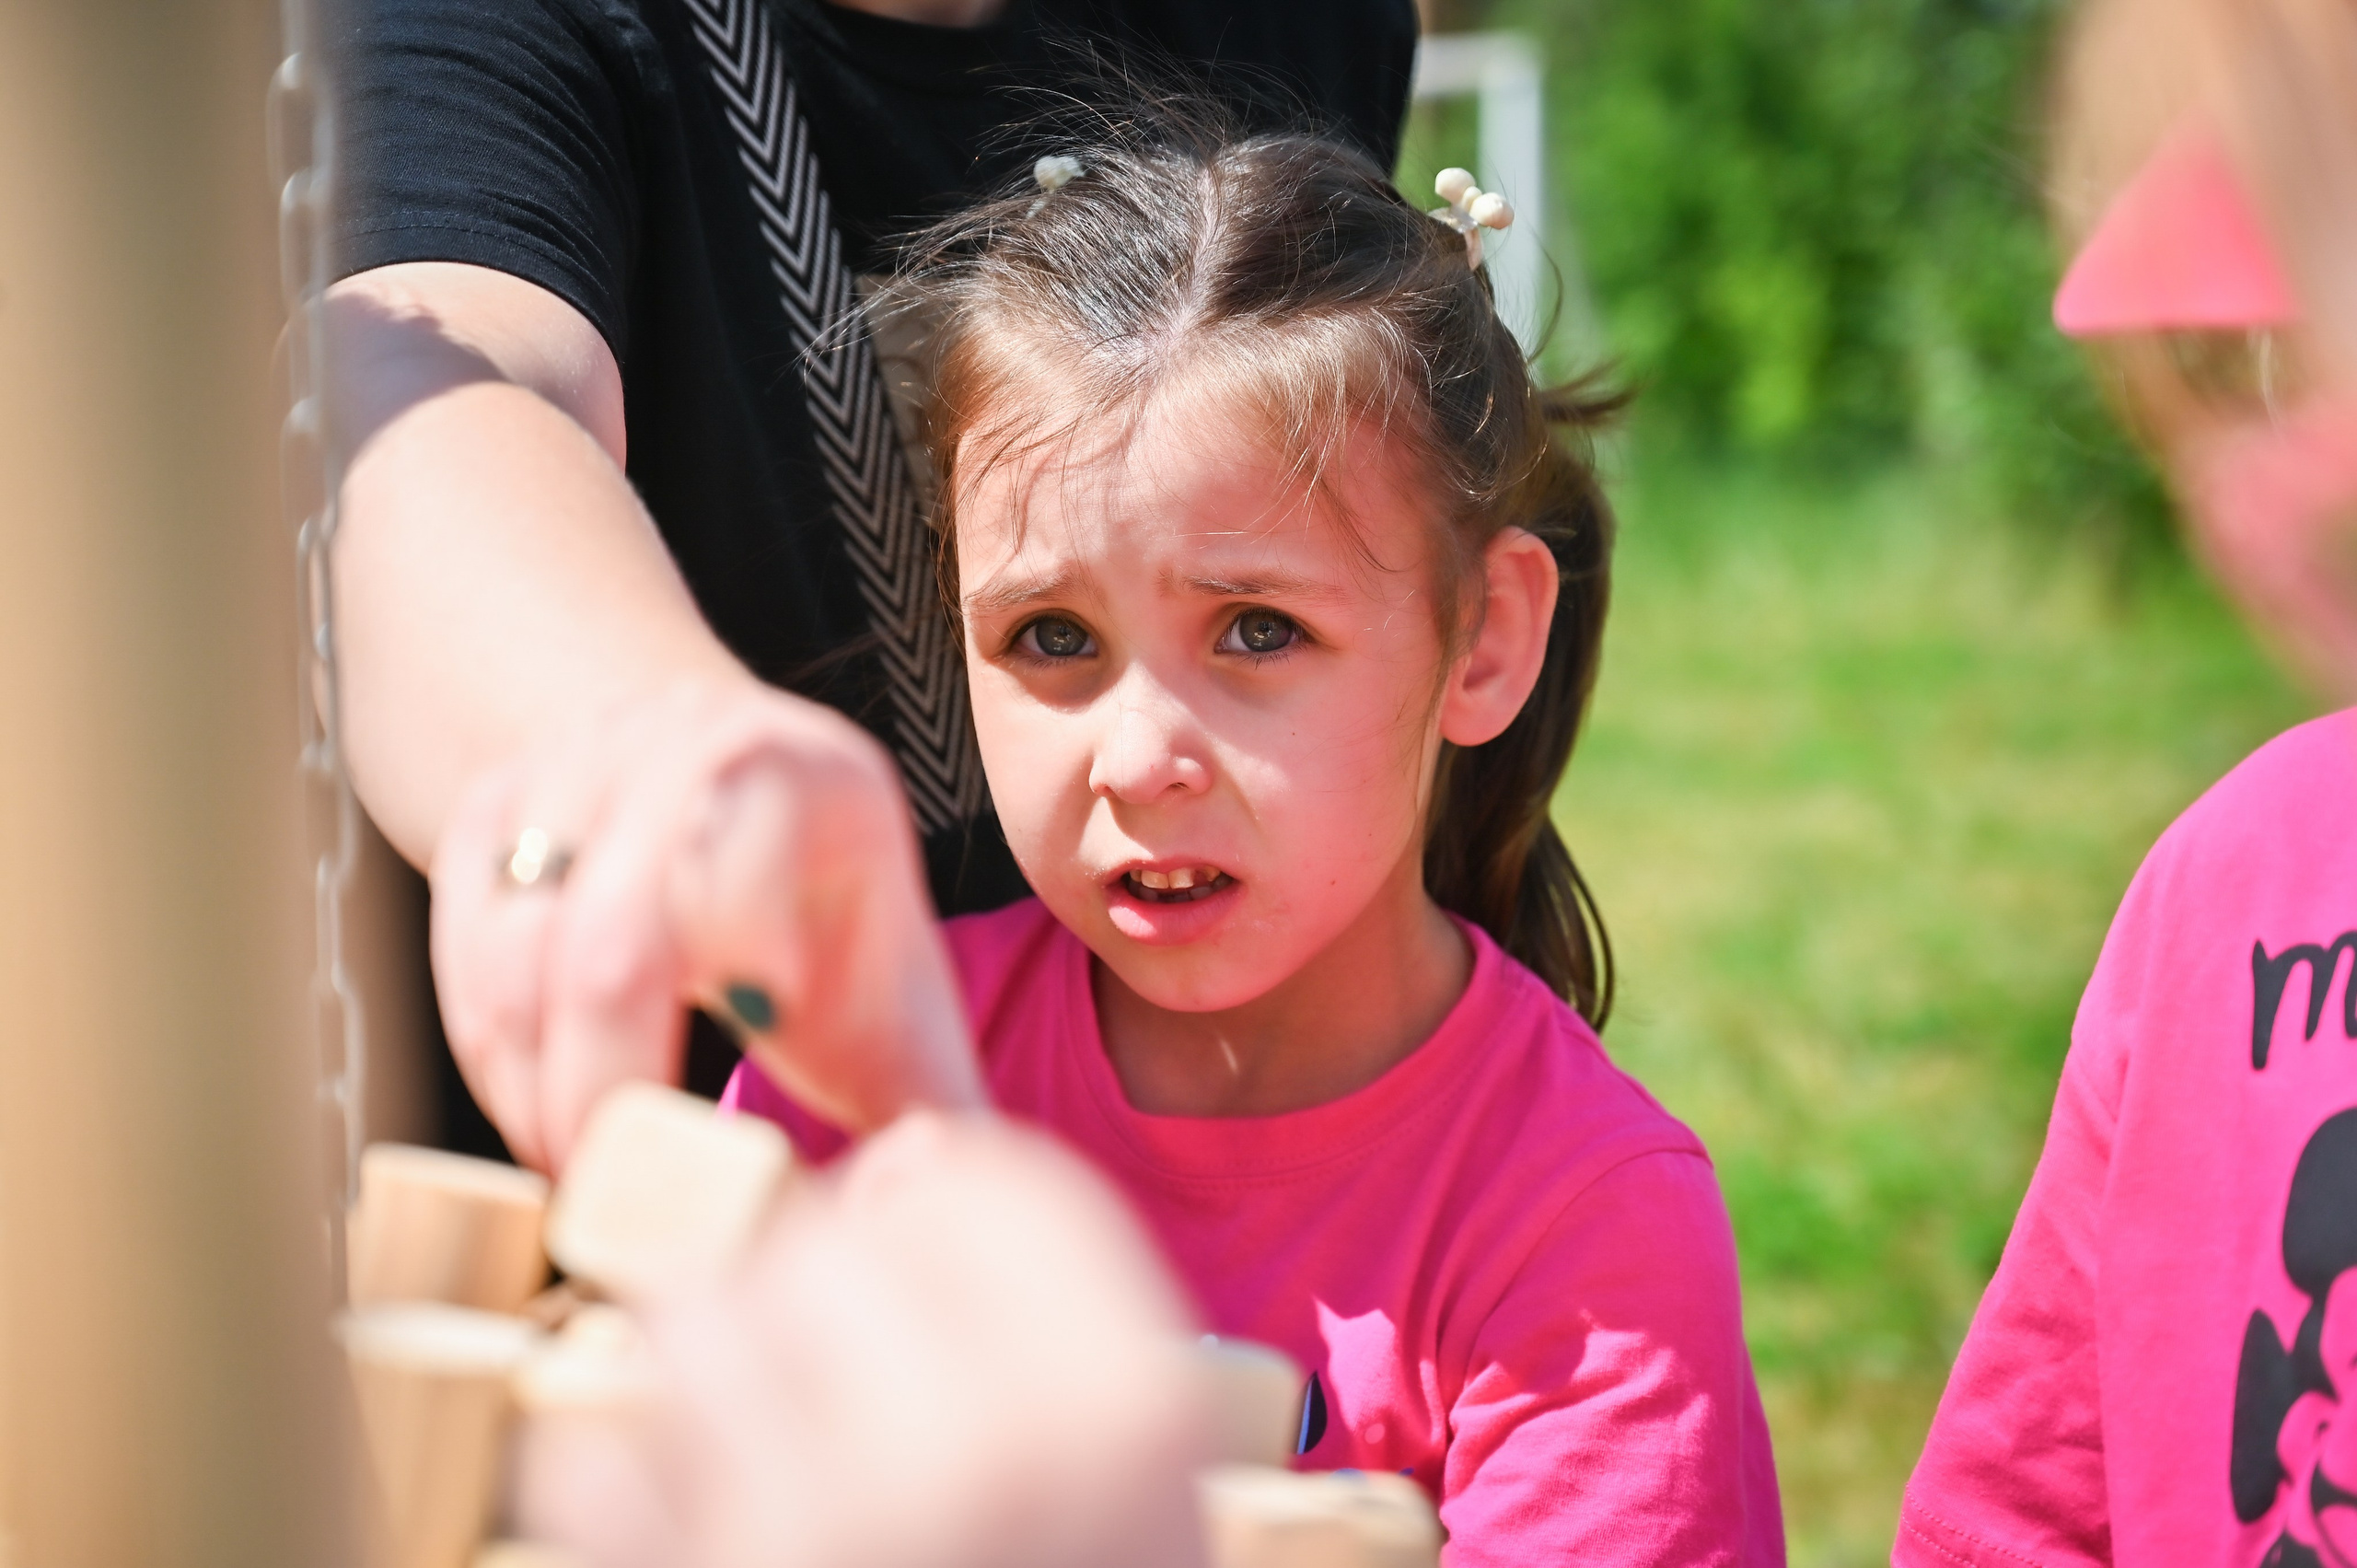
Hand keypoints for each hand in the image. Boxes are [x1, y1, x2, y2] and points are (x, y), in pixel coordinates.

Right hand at [428, 676, 983, 1171]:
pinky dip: (488, 1048)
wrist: (724, 806)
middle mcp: (687, 740)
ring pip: (518, 952)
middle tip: (623, 1201)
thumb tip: (933, 1224)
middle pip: (613, 946)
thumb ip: (933, 1117)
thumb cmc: (825, 937)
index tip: (726, 1131)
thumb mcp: (897, 1008)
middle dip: (606, 1097)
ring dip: (533, 1087)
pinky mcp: (495, 800)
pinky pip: (463, 941)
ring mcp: (577, 761)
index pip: (739, 879)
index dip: (720, 1006)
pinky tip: (534, 1111)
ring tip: (581, 1174)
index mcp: (812, 777)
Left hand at [515, 1113, 1210, 1567]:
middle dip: (813, 1293)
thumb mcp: (1134, 1498)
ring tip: (769, 1464)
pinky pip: (591, 1459)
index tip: (918, 1259)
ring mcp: (813, 1536)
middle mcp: (970, 1456)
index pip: (983, 1182)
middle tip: (838, 1388)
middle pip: (824, 1241)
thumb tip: (905, 1162)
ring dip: (708, 1375)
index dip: (936, 1208)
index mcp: (1119, 1415)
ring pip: (689, 1329)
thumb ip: (1048, 1328)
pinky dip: (618, 1483)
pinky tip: (698, 1536)